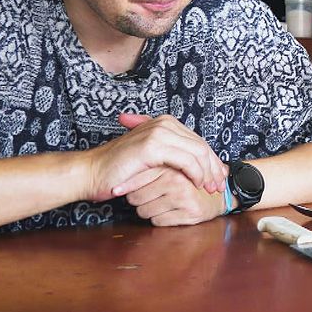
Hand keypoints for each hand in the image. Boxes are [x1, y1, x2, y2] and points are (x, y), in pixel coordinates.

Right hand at [81, 113, 228, 201]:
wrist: (92, 172)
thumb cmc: (120, 170)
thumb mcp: (151, 158)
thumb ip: (172, 156)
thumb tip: (199, 167)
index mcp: (165, 123)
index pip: (198, 141)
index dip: (212, 160)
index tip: (219, 177)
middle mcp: (164, 123)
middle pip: (201, 145)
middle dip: (214, 167)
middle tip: (219, 186)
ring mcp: (158, 132)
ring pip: (198, 152)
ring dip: (208, 172)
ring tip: (210, 189)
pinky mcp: (153, 146)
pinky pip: (186, 160)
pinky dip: (196, 173)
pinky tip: (196, 185)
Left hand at [127, 167, 226, 225]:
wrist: (217, 197)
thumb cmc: (188, 183)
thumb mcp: (169, 168)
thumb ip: (149, 166)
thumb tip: (119, 169)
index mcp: (170, 165)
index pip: (136, 179)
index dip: (125, 186)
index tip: (116, 190)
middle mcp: (177, 178)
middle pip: (135, 197)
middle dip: (140, 199)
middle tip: (150, 196)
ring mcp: (183, 195)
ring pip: (144, 211)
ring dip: (148, 211)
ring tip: (161, 204)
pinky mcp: (189, 211)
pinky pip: (157, 221)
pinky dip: (160, 219)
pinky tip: (170, 212)